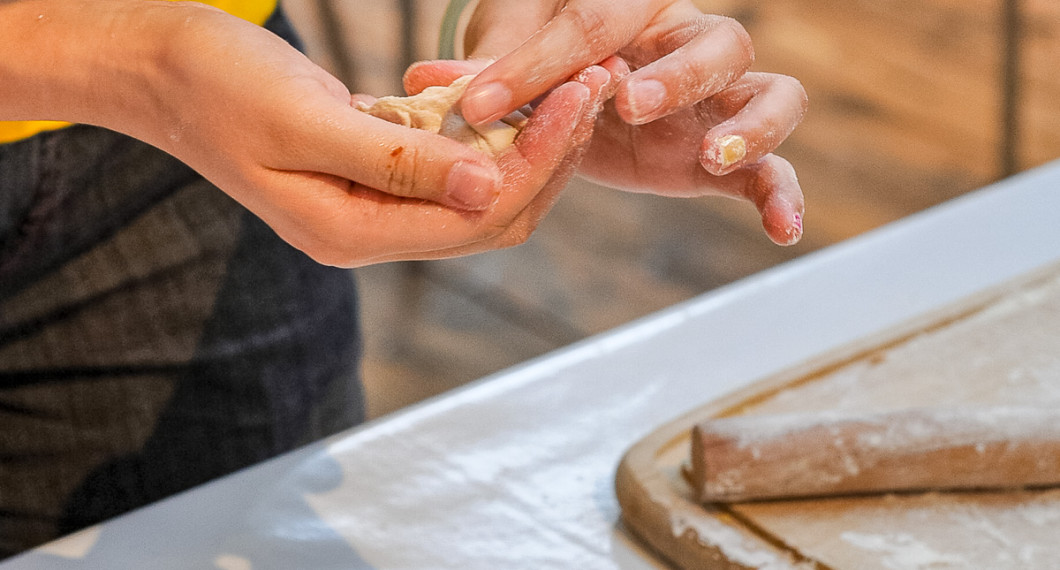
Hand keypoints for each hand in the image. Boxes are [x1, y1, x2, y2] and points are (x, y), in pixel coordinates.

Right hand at [0, 1, 609, 265]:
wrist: (158, 66)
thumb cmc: (216, 86)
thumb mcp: (307, 121)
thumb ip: (398, 162)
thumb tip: (491, 186)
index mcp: (353, 232)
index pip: (477, 216)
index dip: (536, 162)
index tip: (577, 97)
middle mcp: (369, 229)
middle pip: (490, 212)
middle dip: (547, 156)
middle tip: (591, 88)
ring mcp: (369, 202)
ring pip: (474, 187)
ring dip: (524, 141)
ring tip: (568, 84)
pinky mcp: (369, 169)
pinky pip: (444, 160)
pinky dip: (481, 129)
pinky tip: (507, 90)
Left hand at [457, 0, 807, 244]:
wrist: (576, 84)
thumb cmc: (544, 58)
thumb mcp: (510, 56)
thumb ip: (483, 71)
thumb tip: (423, 83)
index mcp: (633, 6)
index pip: (596, 25)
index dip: (539, 63)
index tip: (484, 105)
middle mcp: (687, 44)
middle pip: (717, 43)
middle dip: (677, 73)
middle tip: (630, 101)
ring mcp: (716, 100)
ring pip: (771, 94)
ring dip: (750, 125)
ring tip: (714, 156)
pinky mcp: (722, 154)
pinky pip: (774, 168)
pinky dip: (782, 195)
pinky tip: (782, 231)